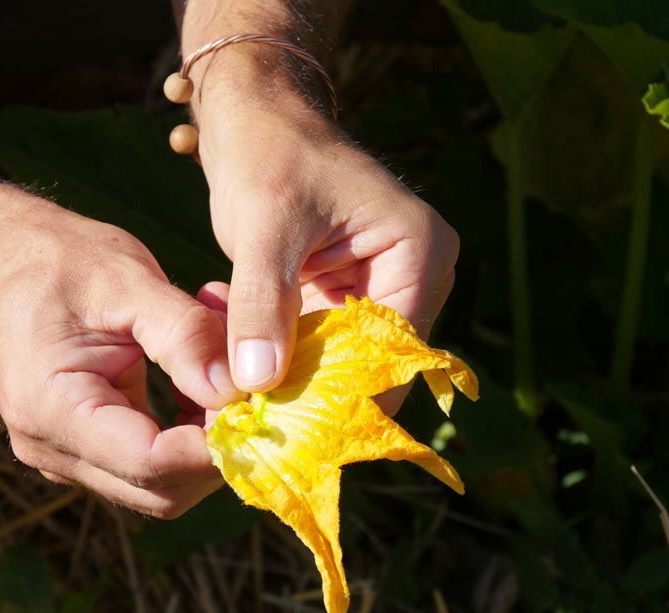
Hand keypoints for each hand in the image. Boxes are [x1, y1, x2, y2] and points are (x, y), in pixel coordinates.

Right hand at [0, 197, 241, 517]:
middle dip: (218, 451)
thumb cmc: (57, 261)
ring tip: (224, 371)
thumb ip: (186, 336)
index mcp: (52, 411)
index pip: (151, 463)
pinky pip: (151, 464)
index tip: (261, 405)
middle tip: (253, 390)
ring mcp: (66, 457)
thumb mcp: (127, 280)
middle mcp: (53, 449)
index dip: (215, 446)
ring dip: (207, 441)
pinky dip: (188, 432)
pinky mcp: (85, 449)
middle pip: (161, 492)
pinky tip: (202, 379)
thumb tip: (240, 391)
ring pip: (162, 485)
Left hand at [198, 96, 458, 412]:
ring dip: (300, 385)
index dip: (347, 393)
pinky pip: (324, 349)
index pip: (395, 348)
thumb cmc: (270, 155)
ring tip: (248, 413)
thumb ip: (261, 303)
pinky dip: (289, 365)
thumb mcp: (263, 226)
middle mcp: (415, 276)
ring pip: (345, 364)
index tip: (294, 433)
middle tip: (263, 427)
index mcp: (420, 250)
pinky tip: (249, 384)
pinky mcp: (348, 299)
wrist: (256, 122)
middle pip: (374, 363)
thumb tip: (256, 383)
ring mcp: (384, 290)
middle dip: (320, 395)